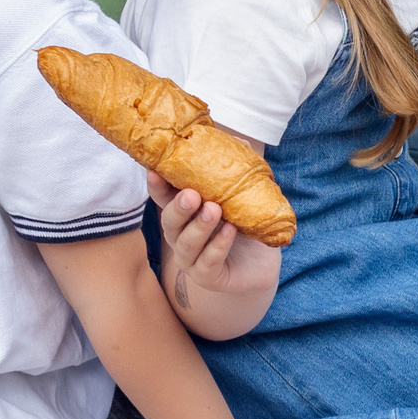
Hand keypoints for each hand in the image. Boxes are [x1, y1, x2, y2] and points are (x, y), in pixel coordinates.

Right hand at [150, 175, 280, 340]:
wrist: (263, 261)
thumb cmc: (244, 222)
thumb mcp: (240, 193)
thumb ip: (234, 168)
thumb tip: (237, 141)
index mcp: (183, 213)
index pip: (163, 198)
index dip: (156, 186)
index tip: (154, 170)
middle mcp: (181, 236)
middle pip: (169, 222)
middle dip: (178, 207)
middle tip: (191, 195)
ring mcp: (192, 259)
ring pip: (186, 245)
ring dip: (198, 227)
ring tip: (214, 210)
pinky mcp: (209, 278)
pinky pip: (207, 263)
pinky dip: (218, 246)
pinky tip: (229, 231)